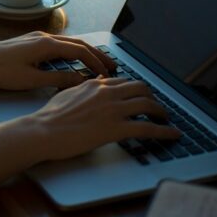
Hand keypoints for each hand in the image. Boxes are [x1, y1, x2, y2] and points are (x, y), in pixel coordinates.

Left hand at [0, 31, 116, 90]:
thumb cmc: (0, 70)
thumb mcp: (31, 79)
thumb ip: (58, 79)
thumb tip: (81, 80)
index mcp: (47, 44)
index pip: (80, 51)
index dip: (96, 62)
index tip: (108, 74)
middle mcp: (44, 37)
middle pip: (78, 44)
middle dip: (96, 54)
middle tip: (112, 66)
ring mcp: (37, 38)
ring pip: (68, 43)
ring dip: (84, 52)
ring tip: (97, 64)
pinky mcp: (30, 42)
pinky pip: (58, 44)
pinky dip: (71, 52)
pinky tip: (73, 61)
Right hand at [23, 77, 180, 160]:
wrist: (44, 131)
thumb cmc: (50, 116)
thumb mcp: (67, 93)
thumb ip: (84, 87)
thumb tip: (94, 82)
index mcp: (95, 85)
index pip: (124, 82)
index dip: (136, 89)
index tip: (141, 96)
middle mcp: (107, 93)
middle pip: (141, 89)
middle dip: (153, 97)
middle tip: (156, 107)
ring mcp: (113, 110)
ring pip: (148, 105)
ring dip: (162, 113)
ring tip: (167, 120)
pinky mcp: (116, 128)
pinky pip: (148, 128)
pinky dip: (165, 131)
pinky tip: (173, 135)